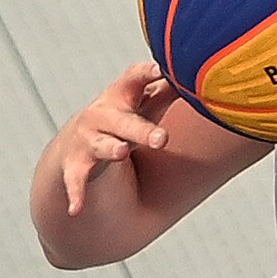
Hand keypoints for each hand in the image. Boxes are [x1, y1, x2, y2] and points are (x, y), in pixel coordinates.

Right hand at [47, 60, 177, 213]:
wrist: (76, 141)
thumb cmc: (124, 117)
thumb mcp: (144, 103)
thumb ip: (167, 90)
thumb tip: (201, 74)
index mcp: (121, 96)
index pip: (133, 80)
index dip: (146, 73)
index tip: (160, 69)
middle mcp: (102, 115)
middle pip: (124, 121)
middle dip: (142, 129)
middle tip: (162, 139)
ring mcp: (88, 140)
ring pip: (101, 145)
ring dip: (110, 149)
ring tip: (121, 152)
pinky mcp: (75, 165)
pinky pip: (76, 181)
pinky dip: (76, 194)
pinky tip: (76, 209)